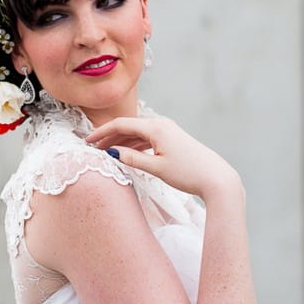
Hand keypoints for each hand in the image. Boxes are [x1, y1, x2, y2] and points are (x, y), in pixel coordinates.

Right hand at [86, 117, 242, 201]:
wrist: (217, 179)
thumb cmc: (188, 173)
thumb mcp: (156, 168)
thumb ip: (132, 159)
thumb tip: (112, 153)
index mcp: (156, 127)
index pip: (121, 124)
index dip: (101, 132)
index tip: (86, 142)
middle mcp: (162, 125)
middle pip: (128, 127)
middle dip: (109, 137)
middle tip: (92, 148)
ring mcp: (168, 131)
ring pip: (138, 133)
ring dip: (121, 142)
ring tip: (106, 153)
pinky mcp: (173, 140)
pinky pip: (148, 139)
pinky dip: (135, 145)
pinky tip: (126, 154)